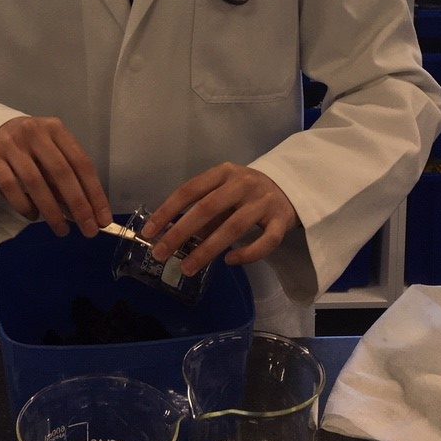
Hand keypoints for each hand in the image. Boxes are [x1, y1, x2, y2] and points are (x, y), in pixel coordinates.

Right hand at [0, 115, 112, 237]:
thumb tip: (85, 210)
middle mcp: (35, 133)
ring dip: (52, 211)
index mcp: (56, 129)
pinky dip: (24, 204)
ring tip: (61, 230)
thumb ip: (65, 173)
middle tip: (88, 230)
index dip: (95, 192)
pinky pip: (9, 186)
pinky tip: (33, 217)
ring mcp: (11, 143)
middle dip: (78, 205)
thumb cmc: (28, 144)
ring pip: (35, 182)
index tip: (103, 219)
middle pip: (61, 173)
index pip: (82, 163)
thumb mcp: (49, 149)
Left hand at [140, 164, 298, 275]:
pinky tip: (229, 261)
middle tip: (161, 254)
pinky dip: (247, 254)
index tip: (149, 232)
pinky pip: (265, 242)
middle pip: (208, 209)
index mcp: (224, 172)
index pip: (190, 190)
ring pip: (233, 227)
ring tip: (188, 268)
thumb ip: (203, 211)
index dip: (168, 211)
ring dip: (207, 250)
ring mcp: (264, 201)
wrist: (290, 186)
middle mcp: (243, 183)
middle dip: (181, 233)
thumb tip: (172, 235)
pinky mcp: (282, 220)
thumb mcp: (224, 191)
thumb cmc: (247, 192)